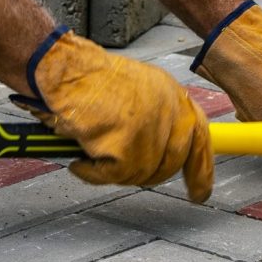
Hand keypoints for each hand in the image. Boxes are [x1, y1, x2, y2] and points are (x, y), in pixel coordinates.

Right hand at [17, 28, 213, 201]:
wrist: (61, 69)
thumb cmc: (84, 77)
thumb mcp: (134, 88)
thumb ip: (153, 116)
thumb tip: (157, 151)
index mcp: (172, 93)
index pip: (199, 138)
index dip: (200, 169)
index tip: (199, 192)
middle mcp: (168, 109)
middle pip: (170, 163)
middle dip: (146, 173)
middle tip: (119, 169)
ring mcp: (150, 128)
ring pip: (141, 173)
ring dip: (112, 170)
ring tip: (89, 153)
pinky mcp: (127, 146)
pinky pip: (113, 176)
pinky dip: (92, 173)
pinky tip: (79, 160)